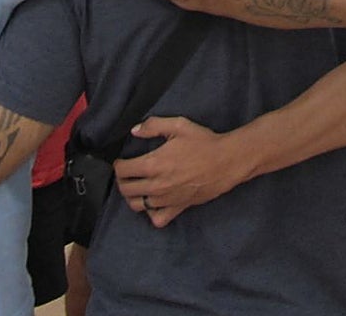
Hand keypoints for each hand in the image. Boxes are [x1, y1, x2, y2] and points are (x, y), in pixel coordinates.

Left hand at [113, 117, 250, 226]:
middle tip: (128, 173)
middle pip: (126, 189)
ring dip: (133, 196)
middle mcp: (157, 185)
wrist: (227, 162)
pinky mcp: (178, 208)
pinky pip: (157, 219)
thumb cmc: (204, 142)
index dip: (118, 164)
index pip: (122, 170)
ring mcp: (166, 199)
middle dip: (122, 180)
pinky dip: (151, 213)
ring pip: (136, 205)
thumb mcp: (179, 125)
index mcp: (154, 164)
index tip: (122, 161)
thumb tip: (134, 131)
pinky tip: (154, 202)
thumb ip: (154, 125)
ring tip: (138, 187)